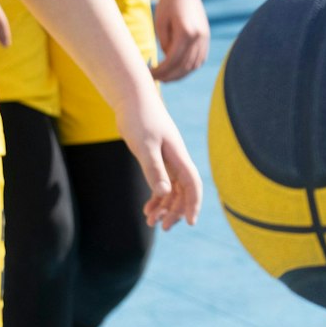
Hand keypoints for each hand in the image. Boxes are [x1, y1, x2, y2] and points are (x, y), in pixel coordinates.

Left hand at [116, 94, 202, 229]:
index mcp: (178, 156)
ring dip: (164, 206)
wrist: (132, 99)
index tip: (190, 222)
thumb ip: (154, 170)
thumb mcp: (145, 146)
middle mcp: (176, 160)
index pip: (192, 184)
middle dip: (176, 210)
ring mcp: (167, 159)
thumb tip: (164, 194)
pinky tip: (148, 209)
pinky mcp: (156, 157)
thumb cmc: (139, 118)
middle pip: (183, 191)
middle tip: (163, 227)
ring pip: (171, 189)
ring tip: (151, 222)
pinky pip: (161, 182)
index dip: (193, 203)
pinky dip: (156, 197)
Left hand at [151, 0, 210, 81]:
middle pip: (185, 66)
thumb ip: (164, 45)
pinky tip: (178, 68)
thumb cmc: (168, 3)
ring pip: (194, 65)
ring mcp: (205, 37)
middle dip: (169, 76)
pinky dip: (189, 67)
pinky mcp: (206, 37)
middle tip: (156, 79)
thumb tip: (168, 61)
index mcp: (186, 32)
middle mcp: (199, 37)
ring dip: (180, 74)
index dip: (160, 71)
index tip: (149, 74)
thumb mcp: (160, 24)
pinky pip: (200, 59)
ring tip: (166, 76)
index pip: (172, 61)